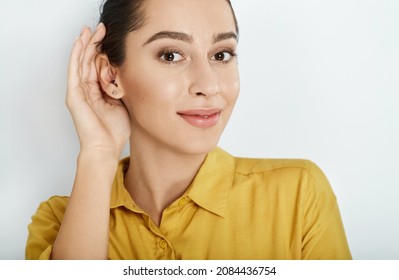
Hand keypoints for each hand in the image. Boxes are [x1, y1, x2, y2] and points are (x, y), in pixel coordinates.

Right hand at [66, 23, 129, 157]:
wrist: (106, 147)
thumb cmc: (115, 131)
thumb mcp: (124, 104)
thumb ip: (122, 89)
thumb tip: (128, 74)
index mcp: (98, 93)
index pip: (99, 67)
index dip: (103, 52)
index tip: (111, 39)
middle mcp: (87, 90)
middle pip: (89, 61)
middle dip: (95, 44)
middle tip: (101, 28)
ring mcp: (79, 92)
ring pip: (81, 62)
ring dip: (85, 45)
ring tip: (91, 30)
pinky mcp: (74, 95)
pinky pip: (74, 70)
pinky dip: (76, 55)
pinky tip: (80, 42)